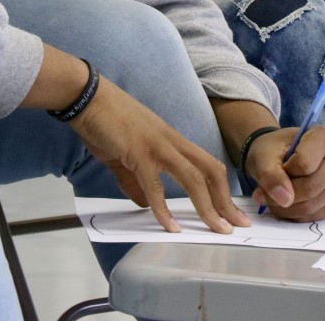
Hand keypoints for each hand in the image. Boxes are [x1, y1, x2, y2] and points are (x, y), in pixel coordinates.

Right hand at [68, 77, 251, 233]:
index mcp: (171, 140)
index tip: (232, 212)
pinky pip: (155, 185)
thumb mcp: (124, 154)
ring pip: (193, 178)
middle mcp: (171, 142)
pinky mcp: (138, 152)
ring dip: (208, 206)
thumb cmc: (104, 120)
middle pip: (211, 171)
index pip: (207, 165)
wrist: (86, 96)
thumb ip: (134, 182)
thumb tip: (144, 204)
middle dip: (226, 200)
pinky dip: (164, 208)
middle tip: (238, 225)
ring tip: (217, 229)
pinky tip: (170, 226)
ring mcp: (157, 146)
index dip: (222, 189)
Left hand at [244, 126, 324, 220]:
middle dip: (283, 195)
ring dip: (285, 208)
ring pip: (312, 205)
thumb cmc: (272, 151)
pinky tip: (285, 204)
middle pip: (311, 187)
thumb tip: (285, 200)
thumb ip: (270, 174)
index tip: (276, 167)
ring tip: (272, 197)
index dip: (284, 172)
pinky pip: (314, 215)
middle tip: (263, 193)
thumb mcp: (263, 156)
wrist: (276, 157)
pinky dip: (294, 214)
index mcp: (323, 137)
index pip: (305, 164)